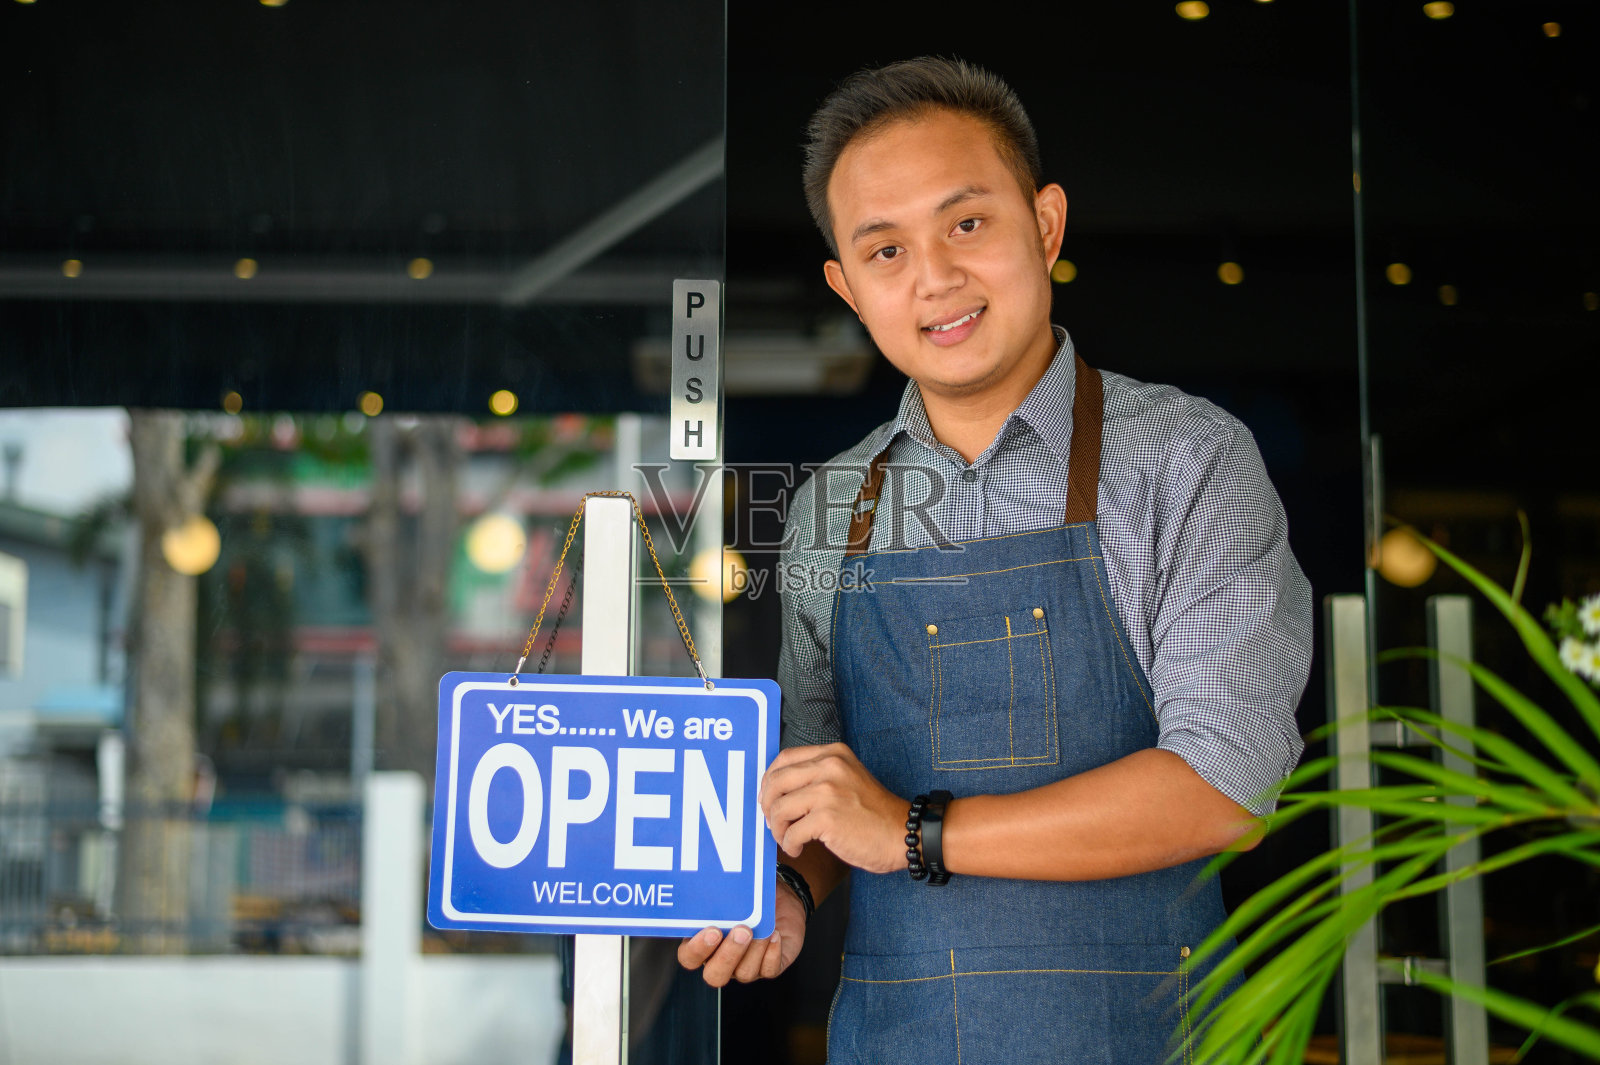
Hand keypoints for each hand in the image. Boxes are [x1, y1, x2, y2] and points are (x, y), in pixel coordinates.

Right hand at [676, 876, 805, 985]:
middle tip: (742, 930)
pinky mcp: (769, 967)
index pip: (689, 957)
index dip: (697, 949)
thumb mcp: (732, 891)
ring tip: (763, 930)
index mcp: (703, 944)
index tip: (712, 930)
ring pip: (744, 973)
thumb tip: (717, 876)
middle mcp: (721, 960)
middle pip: (715, 975)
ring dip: (754, 951)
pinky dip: (772, 953)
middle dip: (728, 955)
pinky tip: (775, 935)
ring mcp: (745, 967)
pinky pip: (769, 969)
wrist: (777, 900)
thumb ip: (720, 892)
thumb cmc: (747, 895)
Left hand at [759, 743, 905, 874]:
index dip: (769, 780)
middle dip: (767, 806)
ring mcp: (828, 791)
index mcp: (833, 754)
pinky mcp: (827, 818)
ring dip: (777, 829)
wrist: (903, 833)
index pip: (785, 758)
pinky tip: (798, 849)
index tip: (768, 798)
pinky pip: (791, 832)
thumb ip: (818, 776)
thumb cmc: (874, 813)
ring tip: (788, 839)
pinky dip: (789, 844)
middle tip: (773, 823)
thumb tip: (777, 791)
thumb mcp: (847, 778)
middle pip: (776, 782)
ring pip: (778, 808)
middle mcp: (829, 766)